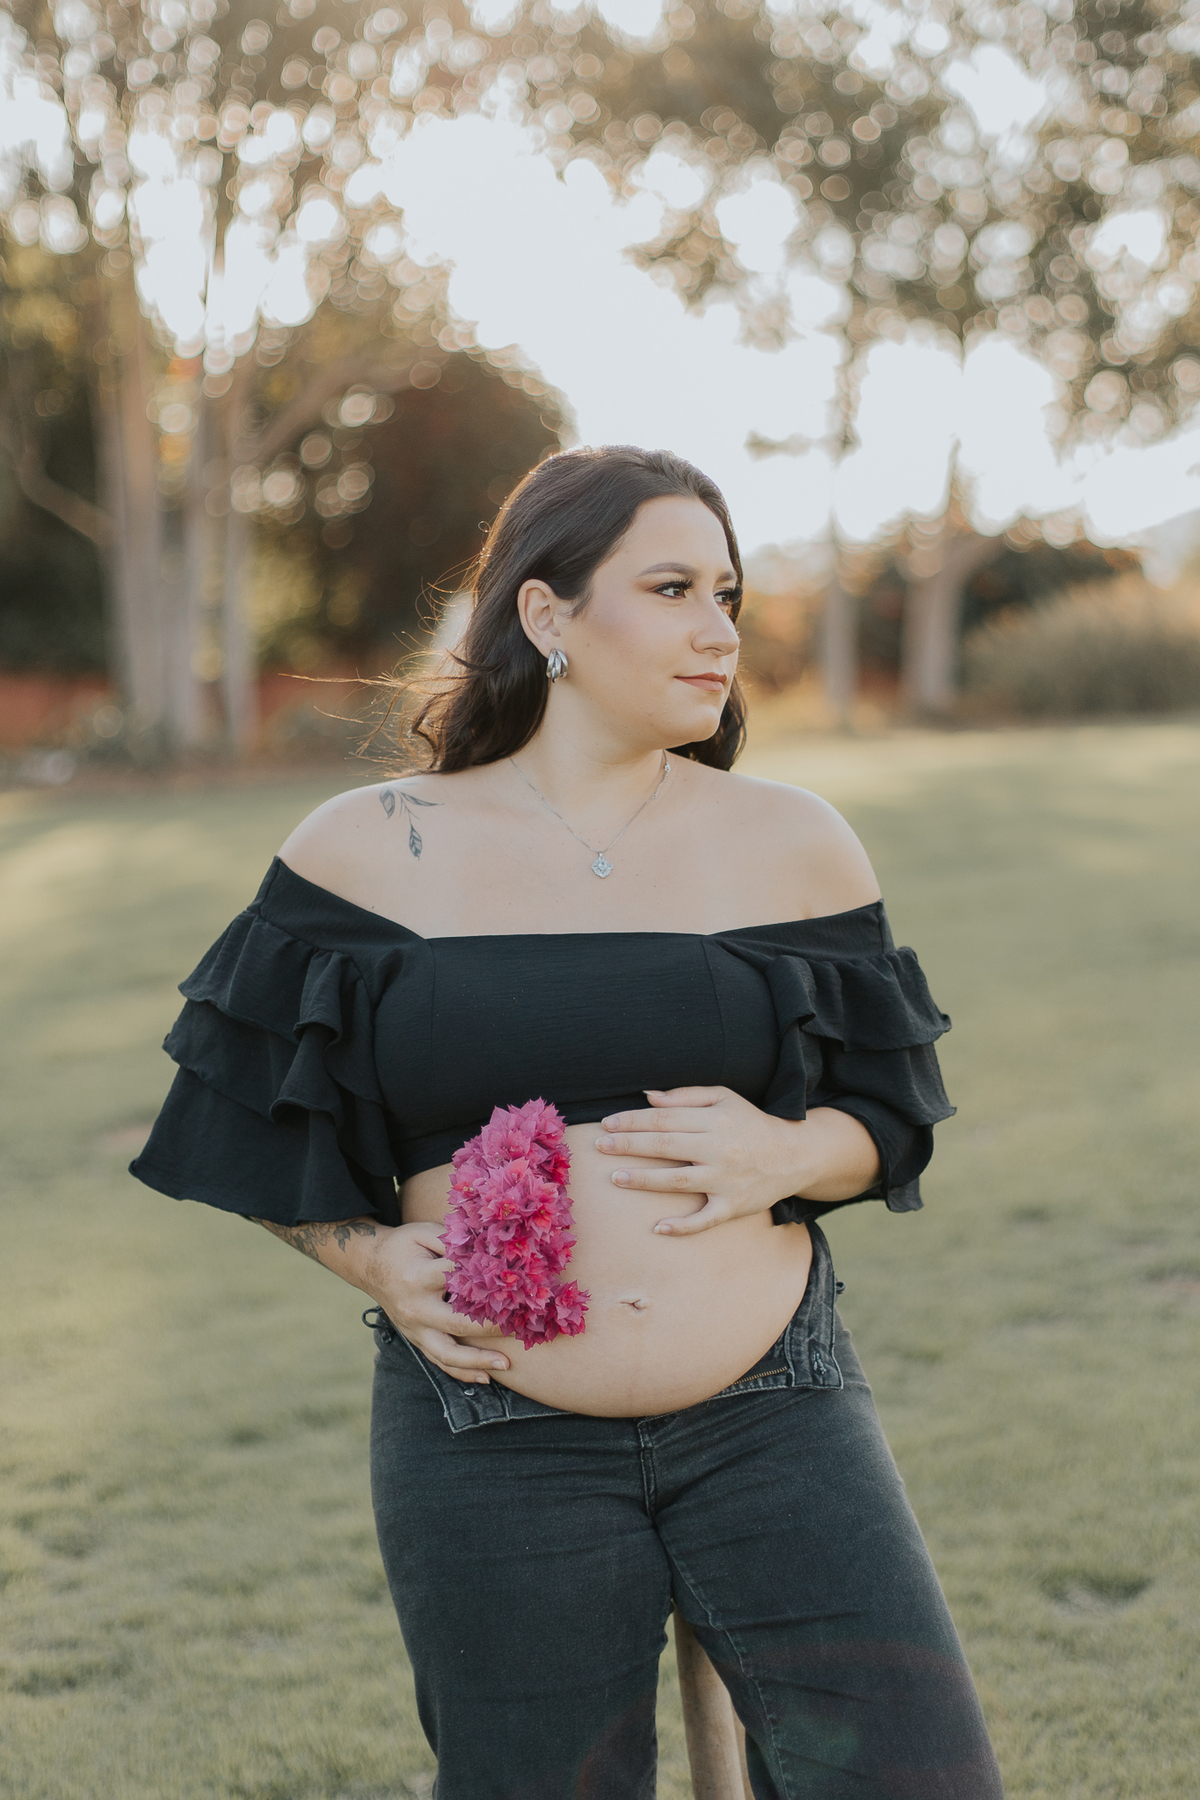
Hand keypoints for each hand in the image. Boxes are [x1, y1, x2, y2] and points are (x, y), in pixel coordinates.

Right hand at [365, 1221, 510, 1384]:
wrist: (370, 1265)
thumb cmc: (403, 1245)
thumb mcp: (423, 1232)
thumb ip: (452, 1240)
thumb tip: (486, 1248)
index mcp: (417, 1278)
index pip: (458, 1282)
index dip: (486, 1279)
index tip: (514, 1281)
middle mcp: (416, 1308)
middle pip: (457, 1324)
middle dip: (490, 1328)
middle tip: (519, 1325)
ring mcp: (414, 1329)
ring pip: (447, 1354)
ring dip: (478, 1362)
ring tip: (506, 1364)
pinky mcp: (416, 1339)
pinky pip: (439, 1361)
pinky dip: (462, 1372)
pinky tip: (486, 1377)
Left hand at [594, 1086, 808, 1236]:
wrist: (794, 1155)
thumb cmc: (750, 1123)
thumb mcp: (723, 1098)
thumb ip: (685, 1096)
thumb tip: (647, 1097)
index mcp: (714, 1120)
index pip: (664, 1118)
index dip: (632, 1121)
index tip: (607, 1124)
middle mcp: (719, 1149)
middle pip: (666, 1145)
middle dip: (629, 1145)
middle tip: (599, 1146)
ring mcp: (726, 1180)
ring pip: (678, 1181)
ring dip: (645, 1180)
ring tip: (616, 1178)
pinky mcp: (733, 1206)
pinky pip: (705, 1219)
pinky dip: (682, 1226)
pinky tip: (658, 1227)